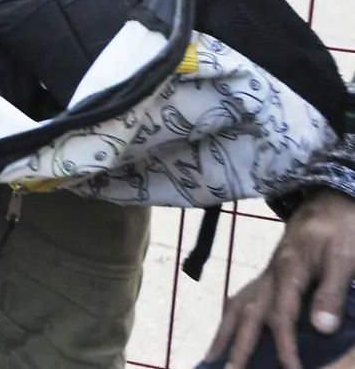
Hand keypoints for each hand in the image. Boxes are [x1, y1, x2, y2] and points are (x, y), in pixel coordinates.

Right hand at [205, 191, 354, 368]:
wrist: (332, 200)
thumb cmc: (342, 227)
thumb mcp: (346, 257)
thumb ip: (331, 292)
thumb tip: (321, 329)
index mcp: (289, 268)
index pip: (281, 313)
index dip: (284, 343)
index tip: (290, 368)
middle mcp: (269, 273)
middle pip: (248, 312)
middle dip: (238, 345)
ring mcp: (265, 273)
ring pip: (237, 305)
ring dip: (224, 333)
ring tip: (211, 359)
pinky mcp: (268, 274)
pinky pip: (242, 299)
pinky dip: (230, 319)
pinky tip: (227, 332)